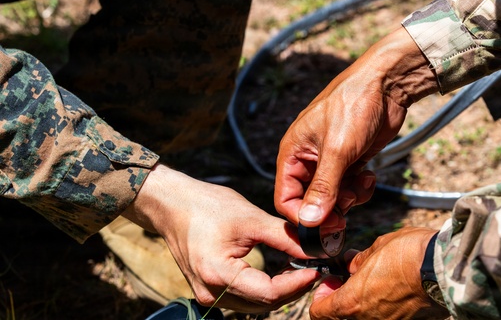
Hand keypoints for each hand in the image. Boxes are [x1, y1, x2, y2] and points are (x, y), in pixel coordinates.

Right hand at [122, 164, 319, 312]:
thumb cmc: (207, 206)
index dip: (297, 283)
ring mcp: (207, 295)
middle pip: (263, 304)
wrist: (172, 205)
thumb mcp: (250, 218)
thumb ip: (284, 236)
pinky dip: (265, 290)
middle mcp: (210, 293)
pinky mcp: (209, 290)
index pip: (269, 293)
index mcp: (218, 274)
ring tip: (302, 270)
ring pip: (255, 305)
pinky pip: (244, 298)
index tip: (317, 268)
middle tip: (315, 269)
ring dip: (281, 292)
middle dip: (293, 289)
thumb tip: (314, 250)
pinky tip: (281, 273)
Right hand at [274, 27, 435, 227]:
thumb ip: (323, 188)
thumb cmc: (354, 106)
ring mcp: (330, 162)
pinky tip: (369, 173)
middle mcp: (308, 160)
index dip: (301, 217)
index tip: (324, 227)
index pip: (285, 198)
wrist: (386, 84)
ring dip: (349, 198)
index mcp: (293, 153)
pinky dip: (360, 188)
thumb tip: (308, 221)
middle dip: (330, 209)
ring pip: (333, 199)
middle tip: (349, 209)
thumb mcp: (337, 150)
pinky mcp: (350, 162)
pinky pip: (350, 189)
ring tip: (362, 182)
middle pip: (310, 202)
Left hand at [310, 227, 448, 319]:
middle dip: (344, 298)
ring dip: (366, 302)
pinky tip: (397, 289)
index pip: (319, 312)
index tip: (331, 281)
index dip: (321, 295)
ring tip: (378, 282)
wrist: (445, 267)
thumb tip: (351, 263)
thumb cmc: (409, 254)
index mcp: (352, 302)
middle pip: (344, 316)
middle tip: (353, 280)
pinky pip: (390, 317)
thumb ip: (359, 261)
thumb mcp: (377, 249)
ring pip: (367, 317)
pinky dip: (388, 307)